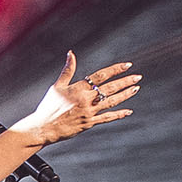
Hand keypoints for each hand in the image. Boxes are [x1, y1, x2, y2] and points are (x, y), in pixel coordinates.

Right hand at [22, 52, 138, 142]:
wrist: (43, 128)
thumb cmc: (48, 107)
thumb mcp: (57, 86)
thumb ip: (68, 70)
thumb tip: (71, 53)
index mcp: (79, 88)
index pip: (101, 75)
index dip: (116, 70)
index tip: (127, 65)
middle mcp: (86, 99)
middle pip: (110, 88)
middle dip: (125, 82)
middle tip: (137, 77)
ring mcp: (89, 112)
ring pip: (111, 102)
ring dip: (125, 95)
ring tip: (136, 89)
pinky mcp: (89, 123)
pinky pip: (107, 118)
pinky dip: (118, 114)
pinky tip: (128, 111)